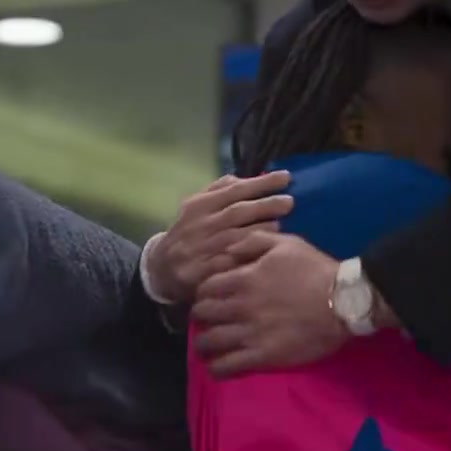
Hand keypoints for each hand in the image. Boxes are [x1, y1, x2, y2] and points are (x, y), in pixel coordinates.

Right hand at [146, 172, 294, 303]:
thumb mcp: (198, 206)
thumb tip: (248, 178)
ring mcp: (199, 249)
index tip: (285, 177)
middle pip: (236, 212)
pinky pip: (228, 264)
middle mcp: (199, 225)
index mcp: (200, 205)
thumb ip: (220, 190)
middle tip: (289, 202)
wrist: (161, 268)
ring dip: (260, 231)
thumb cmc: (190, 232)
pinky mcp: (200, 273)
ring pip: (234, 238)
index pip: (233, 190)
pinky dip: (246, 258)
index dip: (260, 183)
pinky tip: (264, 255)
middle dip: (265, 205)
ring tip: (281, 225)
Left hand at [191, 231, 349, 376]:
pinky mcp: (262, 357)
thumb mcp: (286, 244)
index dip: (205, 292)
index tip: (213, 297)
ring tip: (211, 345)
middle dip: (202, 316)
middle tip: (212, 320)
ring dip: (205, 343)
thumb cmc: (316, 270)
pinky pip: (225, 367)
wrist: (344, 301)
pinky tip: (221, 365)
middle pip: (201, 314)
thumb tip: (228, 250)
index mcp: (244, 278)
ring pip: (208, 342)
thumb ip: (252, 241)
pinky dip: (217, 367)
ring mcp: (249, 333)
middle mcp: (240, 306)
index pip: (204, 288)